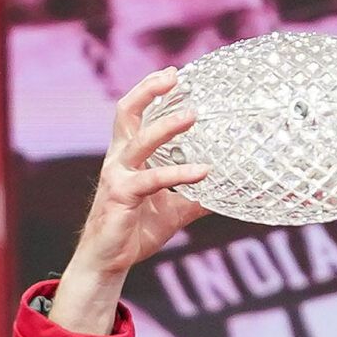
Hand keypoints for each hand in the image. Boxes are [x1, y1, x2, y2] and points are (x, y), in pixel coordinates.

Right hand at [51, 70, 209, 332]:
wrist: (108, 262)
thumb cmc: (135, 231)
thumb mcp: (173, 211)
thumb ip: (195, 197)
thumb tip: (228, 192)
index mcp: (127, 157)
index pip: (134, 114)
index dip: (150, 91)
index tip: (175, 75)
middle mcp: (118, 160)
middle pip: (126, 112)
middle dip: (148, 90)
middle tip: (175, 76)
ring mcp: (118, 176)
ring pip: (139, 141)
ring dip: (166, 126)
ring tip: (192, 114)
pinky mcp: (121, 196)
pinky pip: (152, 179)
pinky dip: (179, 174)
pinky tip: (203, 172)